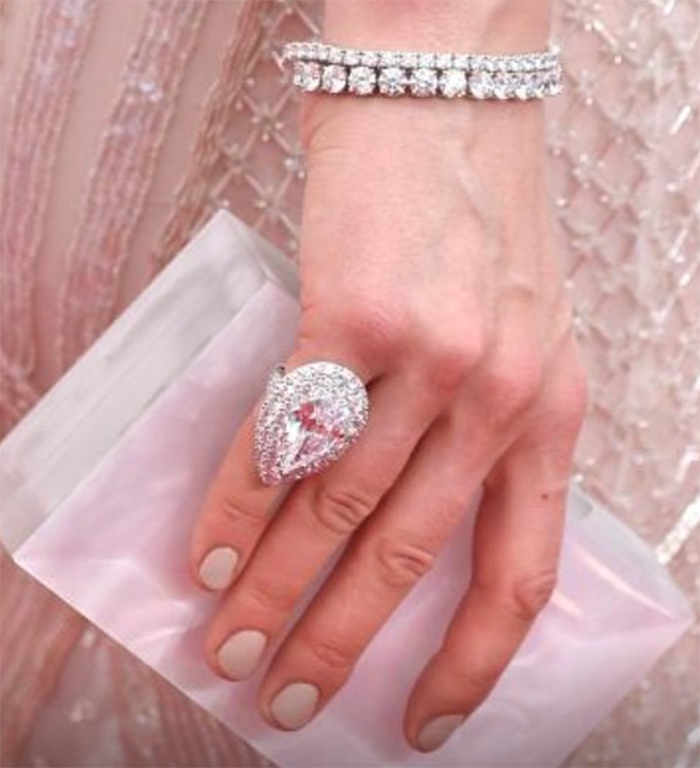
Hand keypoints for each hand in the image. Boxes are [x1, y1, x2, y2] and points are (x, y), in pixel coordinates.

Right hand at [189, 84, 586, 751]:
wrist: (445, 101)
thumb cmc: (473, 222)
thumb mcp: (520, 336)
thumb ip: (477, 428)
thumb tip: (392, 526)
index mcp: (552, 415)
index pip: (520, 575)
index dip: (469, 663)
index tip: (422, 723)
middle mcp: (500, 398)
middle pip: (409, 557)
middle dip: (339, 643)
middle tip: (286, 698)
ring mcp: (431, 360)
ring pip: (342, 509)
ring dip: (277, 590)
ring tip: (230, 645)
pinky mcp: (356, 316)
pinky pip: (288, 437)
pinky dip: (243, 503)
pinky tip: (213, 552)